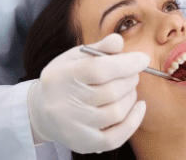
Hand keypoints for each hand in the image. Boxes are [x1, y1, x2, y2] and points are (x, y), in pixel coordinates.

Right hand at [27, 34, 149, 153]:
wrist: (42, 111)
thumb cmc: (66, 78)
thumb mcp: (76, 57)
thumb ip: (99, 48)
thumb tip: (119, 41)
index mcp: (60, 76)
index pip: (99, 69)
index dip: (126, 64)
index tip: (143, 59)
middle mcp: (63, 104)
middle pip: (111, 91)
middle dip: (130, 79)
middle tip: (132, 73)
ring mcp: (72, 127)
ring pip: (117, 112)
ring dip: (131, 97)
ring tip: (128, 88)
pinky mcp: (82, 144)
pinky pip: (116, 137)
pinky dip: (134, 121)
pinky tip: (139, 106)